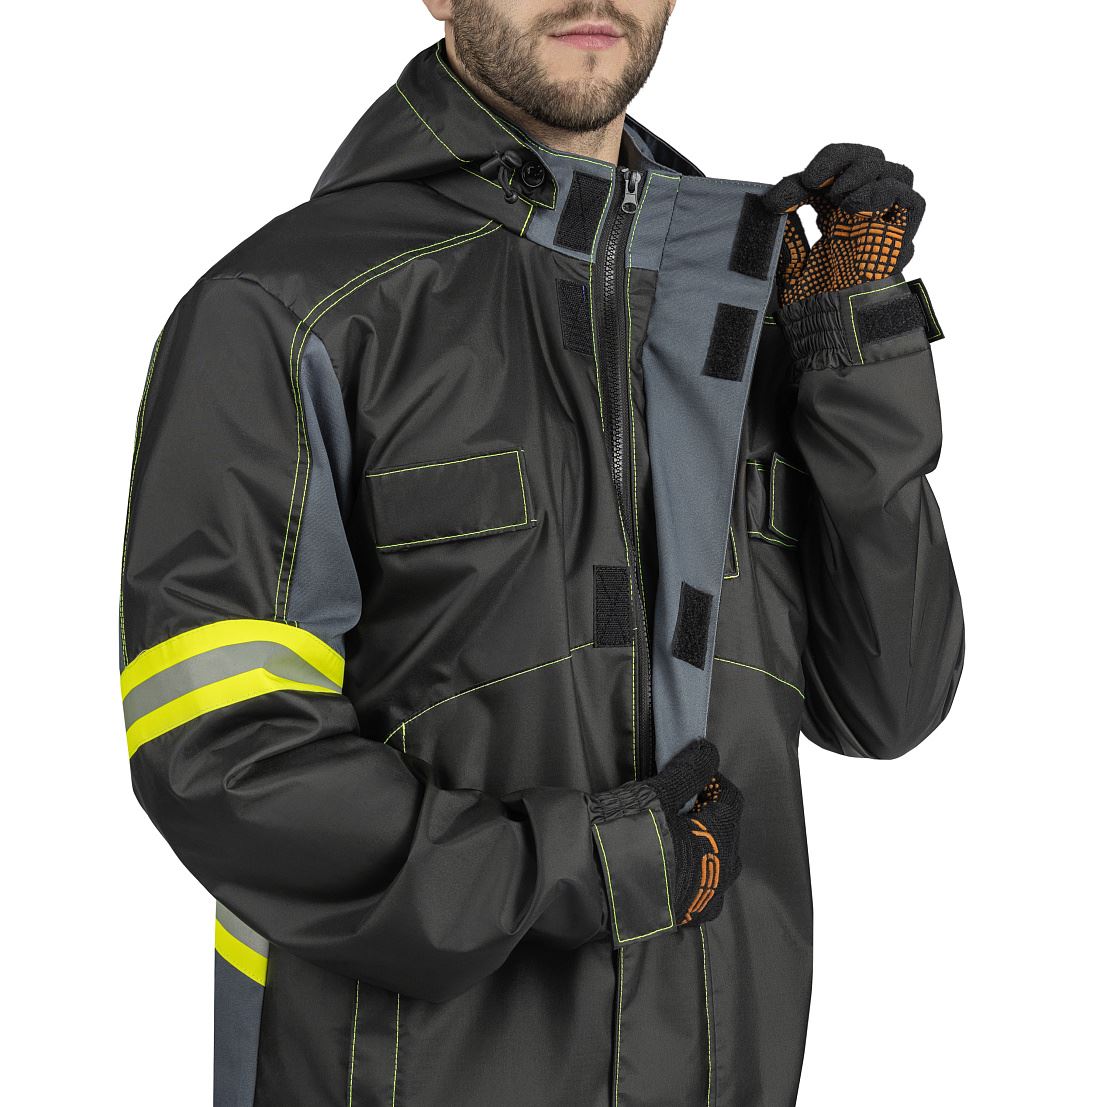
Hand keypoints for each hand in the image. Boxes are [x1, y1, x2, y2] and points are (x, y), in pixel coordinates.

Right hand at [643, 740, 743, 926]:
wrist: (594, 887)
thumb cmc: (628, 836)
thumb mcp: (658, 794)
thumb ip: (688, 771)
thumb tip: (708, 752)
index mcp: (720, 839)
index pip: (731, 799)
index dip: (714, 781)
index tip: (693, 774)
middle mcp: (721, 871)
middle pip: (728, 831)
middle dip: (710, 813)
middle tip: (681, 801)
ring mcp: (706, 897)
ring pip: (718, 861)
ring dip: (704, 843)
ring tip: (675, 831)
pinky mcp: (688, 915)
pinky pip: (703, 886)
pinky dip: (694, 869)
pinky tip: (671, 861)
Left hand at [762, 143, 924, 304]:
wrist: (830, 330)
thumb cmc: (811, 304)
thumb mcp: (790, 261)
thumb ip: (788, 231)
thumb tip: (769, 201)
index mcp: (838, 216)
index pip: (835, 173)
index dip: (808, 175)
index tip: (775, 201)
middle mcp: (866, 216)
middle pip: (870, 160)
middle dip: (840, 159)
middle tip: (810, 181)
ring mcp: (885, 226)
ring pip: (897, 172)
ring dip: (863, 170)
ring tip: (835, 195)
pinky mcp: (900, 240)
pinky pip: (912, 200)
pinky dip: (882, 192)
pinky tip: (853, 206)